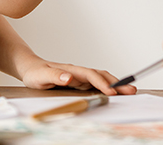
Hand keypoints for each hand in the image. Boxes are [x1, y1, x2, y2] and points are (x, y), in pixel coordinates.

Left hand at [18, 57, 138, 94]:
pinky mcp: (79, 82)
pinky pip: (96, 84)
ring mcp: (80, 77)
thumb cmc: (35, 72)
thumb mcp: (41, 75)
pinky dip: (107, 88)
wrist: (30, 67)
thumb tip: (70, 77)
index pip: (91, 76)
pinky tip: (114, 93)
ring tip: (129, 91)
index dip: (102, 83)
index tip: (112, 92)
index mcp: (72, 70)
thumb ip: (55, 76)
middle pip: (102, 76)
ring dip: (116, 85)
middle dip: (117, 83)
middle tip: (132, 90)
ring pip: (101, 79)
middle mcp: (79, 72)